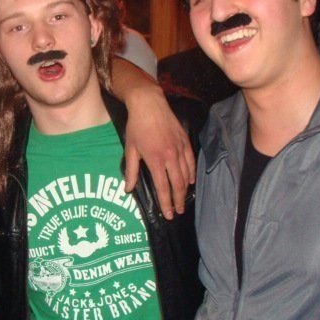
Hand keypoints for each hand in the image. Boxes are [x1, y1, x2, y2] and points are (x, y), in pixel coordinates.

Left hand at [124, 84, 194, 218]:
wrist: (149, 104)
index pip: (163, 188)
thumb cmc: (136, 127)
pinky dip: (191, 173)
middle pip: (177, 185)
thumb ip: (131, 171)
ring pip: (186, 174)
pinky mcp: (185, 141)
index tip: (168, 215)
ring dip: (185, 190)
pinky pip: (191, 161)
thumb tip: (128, 189)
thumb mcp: (130, 149)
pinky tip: (190, 181)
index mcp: (155, 160)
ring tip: (182, 200)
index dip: (166, 204)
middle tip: (178, 212)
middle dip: (178, 201)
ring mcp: (180, 148)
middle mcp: (170, 156)